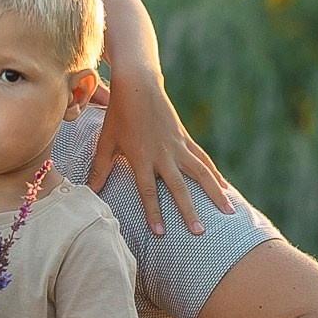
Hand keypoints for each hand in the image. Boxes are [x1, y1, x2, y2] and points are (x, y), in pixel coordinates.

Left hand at [92, 63, 233, 236]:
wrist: (139, 85)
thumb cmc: (119, 115)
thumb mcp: (106, 141)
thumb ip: (99, 168)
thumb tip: (89, 191)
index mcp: (142, 157)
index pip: (148, 190)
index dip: (153, 212)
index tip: (160, 233)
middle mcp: (163, 154)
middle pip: (178, 187)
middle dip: (189, 211)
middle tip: (199, 232)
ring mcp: (178, 146)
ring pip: (201, 173)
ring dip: (215, 193)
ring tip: (229, 212)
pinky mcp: (186, 139)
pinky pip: (204, 160)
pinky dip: (215, 174)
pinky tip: (226, 187)